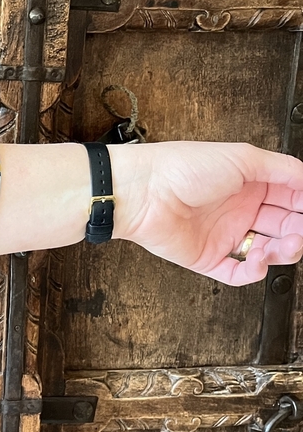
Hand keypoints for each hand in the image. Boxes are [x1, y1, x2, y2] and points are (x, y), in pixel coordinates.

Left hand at [110, 141, 302, 285]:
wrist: (143, 192)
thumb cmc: (182, 168)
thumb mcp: (243, 158)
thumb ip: (282, 169)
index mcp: (248, 183)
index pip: (291, 197)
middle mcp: (238, 208)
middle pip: (284, 226)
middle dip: (299, 231)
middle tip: (302, 232)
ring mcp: (224, 234)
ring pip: (267, 251)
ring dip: (283, 252)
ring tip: (285, 247)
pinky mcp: (208, 258)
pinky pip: (238, 273)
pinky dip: (254, 272)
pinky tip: (259, 262)